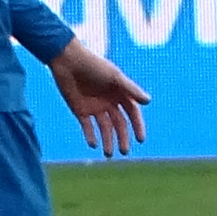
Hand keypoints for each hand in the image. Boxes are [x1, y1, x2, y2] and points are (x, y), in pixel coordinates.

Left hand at [50, 39, 150, 155]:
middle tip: (124, 151)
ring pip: (104, 128)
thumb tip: (148, 101)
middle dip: (122, 138)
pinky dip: (90, 136)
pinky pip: (87, 127)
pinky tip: (93, 144)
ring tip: (108, 154)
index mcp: (120, 93)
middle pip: (119, 124)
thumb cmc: (94, 65)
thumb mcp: (114, 77)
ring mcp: (95, 107)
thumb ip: (130, 89)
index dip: (137, 126)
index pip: (132, 113)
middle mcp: (109, 102)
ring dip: (107, 141)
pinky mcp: (80, 110)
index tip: (140, 139)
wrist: (68, 61)